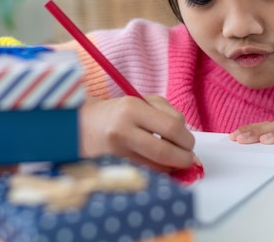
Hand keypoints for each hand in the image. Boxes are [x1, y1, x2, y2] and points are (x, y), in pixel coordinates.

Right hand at [79, 95, 195, 171]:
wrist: (83, 124)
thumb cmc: (119, 112)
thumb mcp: (143, 101)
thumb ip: (169, 114)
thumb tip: (188, 139)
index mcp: (132, 108)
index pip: (172, 127)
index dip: (187, 139)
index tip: (190, 143)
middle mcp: (123, 130)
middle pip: (165, 151)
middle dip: (184, 157)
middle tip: (189, 157)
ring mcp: (117, 151)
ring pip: (156, 167)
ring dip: (173, 166)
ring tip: (175, 159)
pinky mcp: (114, 166)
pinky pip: (146, 172)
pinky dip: (159, 170)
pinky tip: (160, 164)